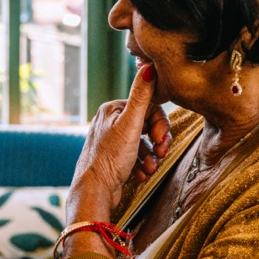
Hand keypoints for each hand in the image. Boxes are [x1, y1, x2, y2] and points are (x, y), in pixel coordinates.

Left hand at [68, 65, 169, 222]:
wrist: (95, 191)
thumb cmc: (110, 158)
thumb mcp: (130, 125)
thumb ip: (141, 96)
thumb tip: (149, 67)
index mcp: (112, 110)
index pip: (147, 107)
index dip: (159, 123)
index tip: (162, 138)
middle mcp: (110, 123)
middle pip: (146, 126)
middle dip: (157, 142)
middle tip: (163, 152)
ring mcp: (111, 142)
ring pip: (143, 144)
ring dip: (152, 157)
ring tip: (151, 168)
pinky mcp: (114, 159)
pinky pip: (136, 157)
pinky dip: (143, 165)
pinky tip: (141, 174)